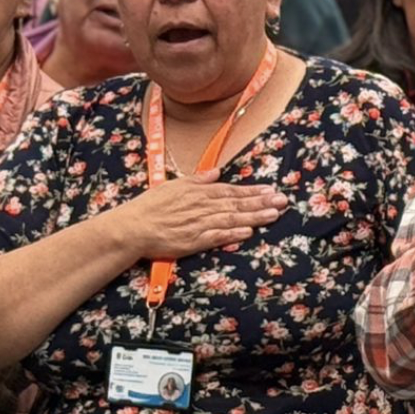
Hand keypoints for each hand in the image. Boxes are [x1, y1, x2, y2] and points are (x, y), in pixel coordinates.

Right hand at [112, 168, 288, 261]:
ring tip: (274, 214)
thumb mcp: (174, 185)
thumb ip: (198, 179)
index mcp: (199, 193)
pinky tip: (248, 232)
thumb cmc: (150, 206)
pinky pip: (216, 237)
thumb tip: (216, 172)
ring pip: (231, 219)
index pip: (231, 191)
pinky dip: (232, 234)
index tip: (271, 189)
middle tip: (283, 200)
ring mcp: (198, 225)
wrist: (131, 228)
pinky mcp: (192, 242)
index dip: (252, 191)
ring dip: (253, 216)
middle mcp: (202, 207)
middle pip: (236, 204)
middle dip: (261, 202)